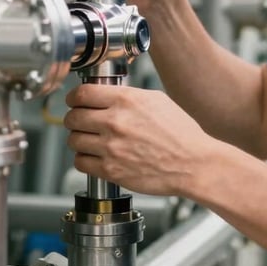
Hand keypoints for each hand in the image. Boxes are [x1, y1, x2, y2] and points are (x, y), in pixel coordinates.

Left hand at [64, 82, 213, 196]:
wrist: (193, 163)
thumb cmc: (181, 133)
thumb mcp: (157, 100)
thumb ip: (128, 96)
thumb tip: (107, 95)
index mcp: (126, 100)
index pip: (81, 94)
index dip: (74, 98)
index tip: (75, 101)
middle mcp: (115, 122)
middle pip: (72, 117)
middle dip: (74, 119)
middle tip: (80, 121)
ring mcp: (111, 148)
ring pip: (73, 140)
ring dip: (79, 139)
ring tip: (89, 140)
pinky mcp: (111, 170)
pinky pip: (80, 163)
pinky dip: (84, 159)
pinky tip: (95, 156)